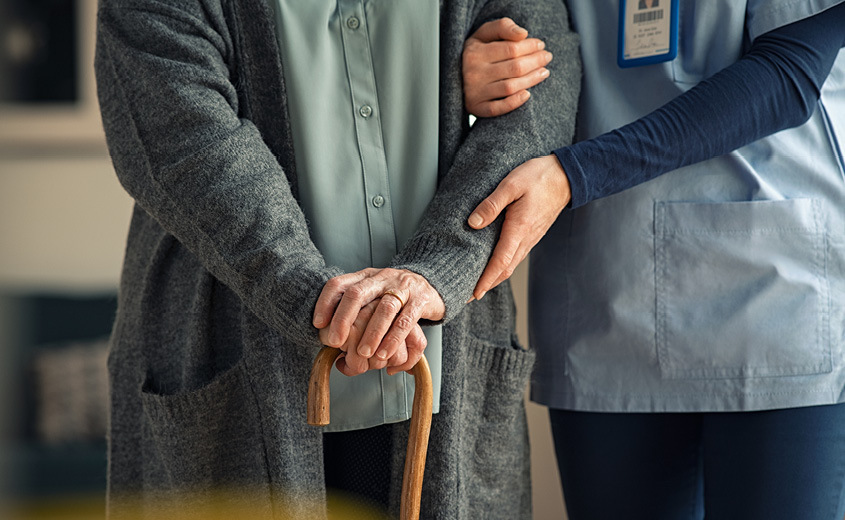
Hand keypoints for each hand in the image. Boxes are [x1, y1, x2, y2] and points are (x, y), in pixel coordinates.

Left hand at [313, 268, 444, 372]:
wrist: (432, 285)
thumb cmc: (395, 296)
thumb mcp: (372, 295)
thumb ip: (353, 311)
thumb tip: (329, 339)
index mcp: (365, 277)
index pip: (339, 284)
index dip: (325, 302)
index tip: (318, 324)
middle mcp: (382, 278)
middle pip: (357, 293)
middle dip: (343, 319)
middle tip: (335, 342)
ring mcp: (402, 287)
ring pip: (384, 308)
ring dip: (371, 333)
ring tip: (363, 354)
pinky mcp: (421, 300)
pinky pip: (406, 320)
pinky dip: (394, 339)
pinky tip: (385, 354)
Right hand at [463, 17, 552, 117]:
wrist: (454, 77)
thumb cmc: (475, 53)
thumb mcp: (484, 34)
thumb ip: (502, 27)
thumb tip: (523, 34)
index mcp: (474, 52)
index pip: (511, 48)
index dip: (530, 46)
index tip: (541, 45)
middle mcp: (473, 72)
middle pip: (514, 67)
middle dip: (535, 61)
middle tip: (547, 57)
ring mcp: (475, 92)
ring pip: (510, 87)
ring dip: (532, 80)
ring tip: (544, 72)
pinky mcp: (476, 108)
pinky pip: (498, 108)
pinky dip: (515, 102)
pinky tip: (528, 94)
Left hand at [467, 154, 570, 298]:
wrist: (565, 176)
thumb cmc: (538, 177)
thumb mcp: (511, 185)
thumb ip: (491, 204)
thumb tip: (473, 223)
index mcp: (519, 229)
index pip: (500, 262)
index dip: (486, 280)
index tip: (473, 294)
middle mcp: (526, 239)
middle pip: (505, 270)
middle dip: (486, 285)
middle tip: (468, 296)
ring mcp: (530, 239)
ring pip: (511, 265)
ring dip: (494, 278)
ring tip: (477, 285)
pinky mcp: (532, 235)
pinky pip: (515, 256)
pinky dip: (503, 267)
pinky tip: (494, 266)